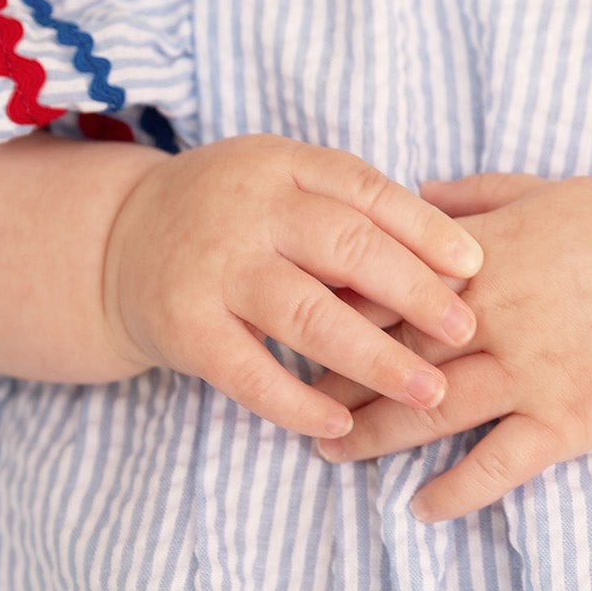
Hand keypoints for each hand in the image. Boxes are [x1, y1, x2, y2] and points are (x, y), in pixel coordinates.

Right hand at [102, 135, 483, 436]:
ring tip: (428, 390)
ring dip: (374, 357)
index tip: (474, 266)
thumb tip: (448, 252)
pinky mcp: (184, 328)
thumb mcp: (282, 182)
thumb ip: (347, 207)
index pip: (366, 192)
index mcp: (282, 167)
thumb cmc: (231, 214)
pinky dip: (295, 401)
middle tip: (465, 330)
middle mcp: (248, 212)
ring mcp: (213, 270)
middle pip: (345, 247)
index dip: (424, 229)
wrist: (117, 242)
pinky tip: (342, 422)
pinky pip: (247, 372)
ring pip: (306, 313)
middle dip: (413, 292)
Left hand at [314, 174, 591, 520]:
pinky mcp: (568, 421)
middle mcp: (497, 318)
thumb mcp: (548, 190)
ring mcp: (532, 373)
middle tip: (294, 403)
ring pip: (432, 410)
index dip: (338, 312)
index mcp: (485, 259)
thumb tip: (410, 190)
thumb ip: (473, 195)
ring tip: (330, 454)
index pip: (390, 288)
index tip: (297, 326)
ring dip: (374, 437)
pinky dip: (458, 489)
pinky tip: (421, 509)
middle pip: (395, 354)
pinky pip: (501, 465)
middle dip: (338, 382)